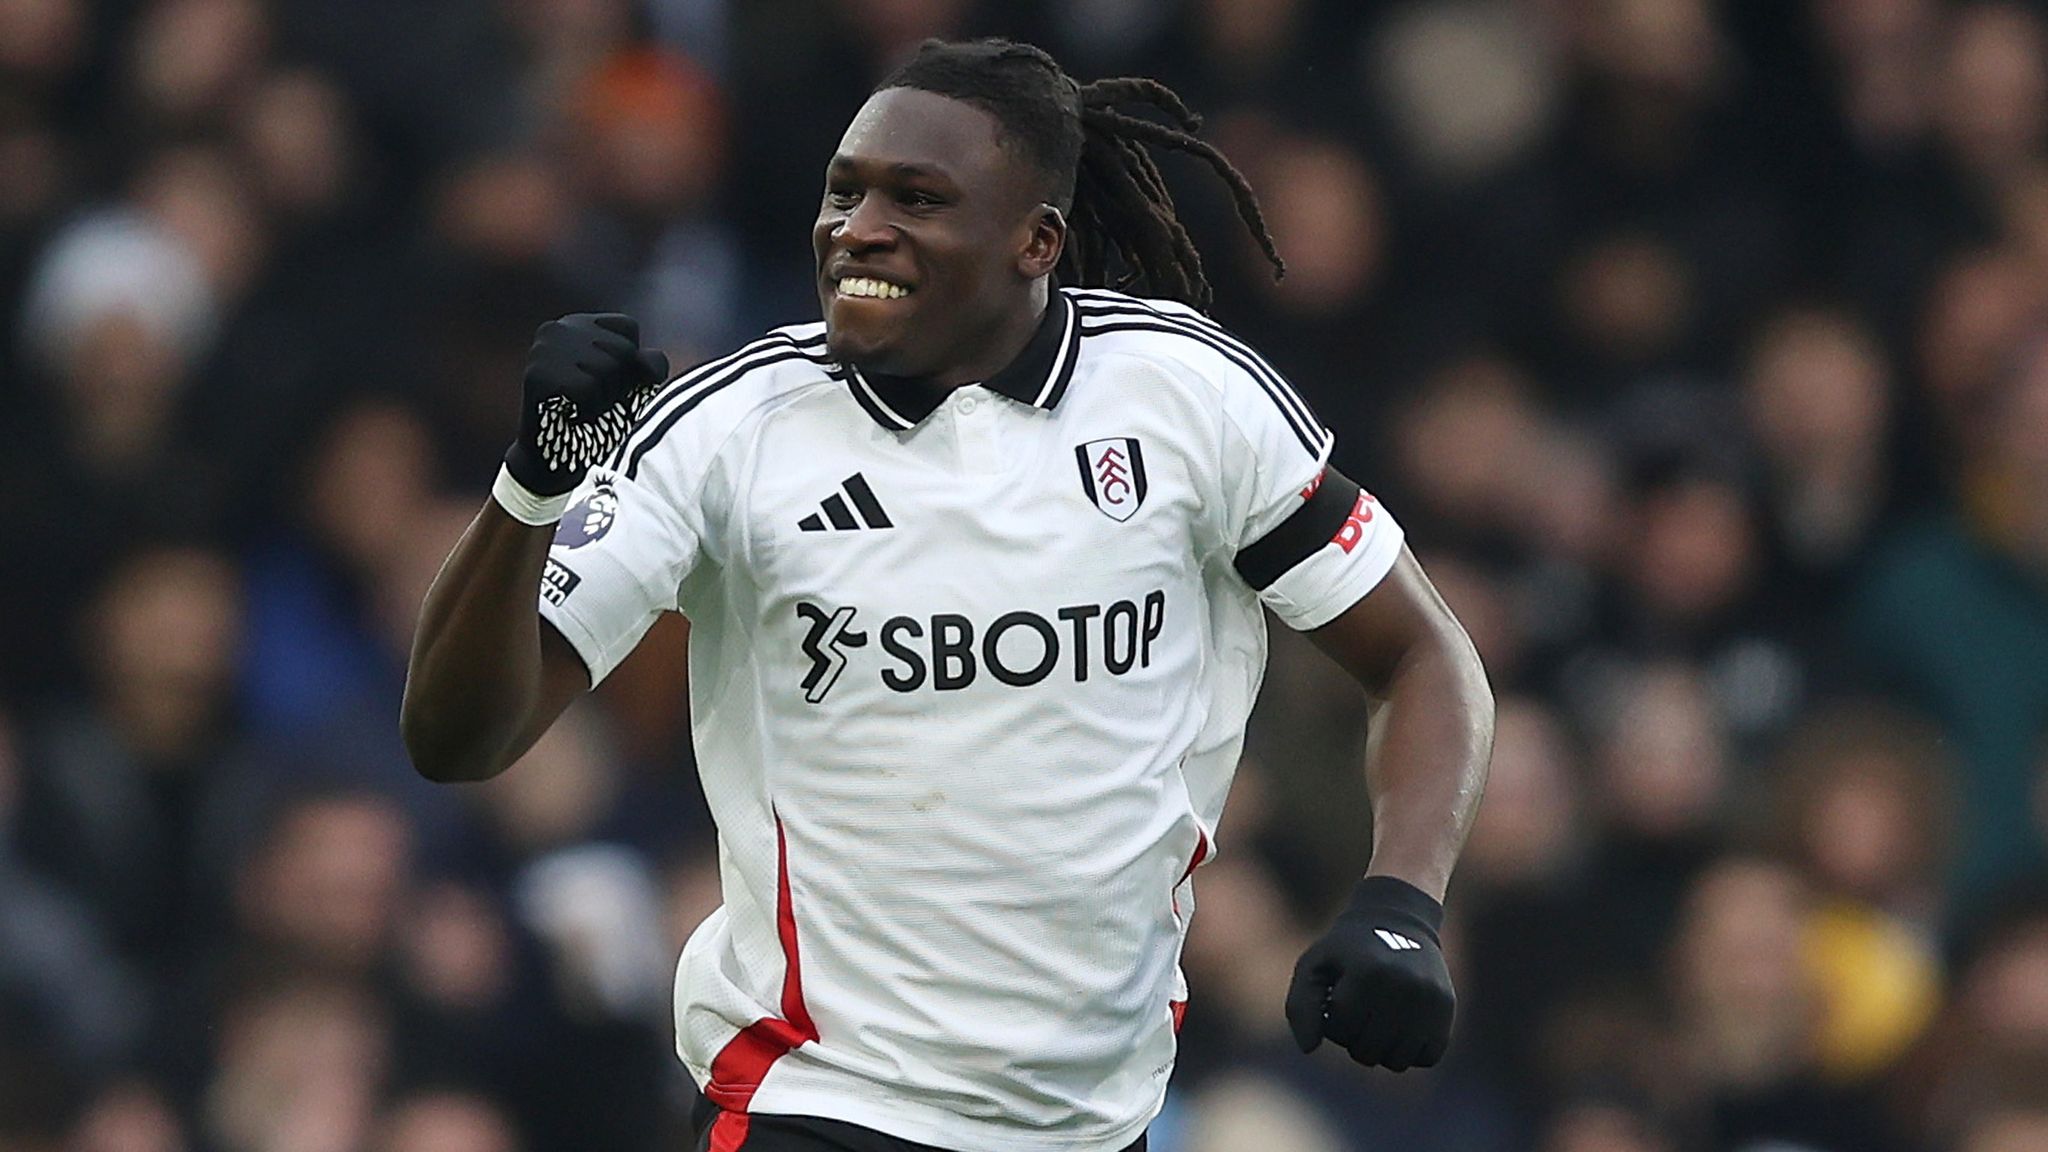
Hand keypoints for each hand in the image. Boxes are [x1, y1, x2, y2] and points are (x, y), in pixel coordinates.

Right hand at [504, 313, 670, 495]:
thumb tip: (646, 361)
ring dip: (603, 399)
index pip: (628, 328)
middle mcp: (557, 329)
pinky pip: (586, 388)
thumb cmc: (598, 421)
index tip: (605, 383)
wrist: (558, 462)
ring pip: (606, 367)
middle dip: (618, 384)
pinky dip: (588, 409)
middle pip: (621, 349)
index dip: (629, 364)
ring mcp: (543, 350)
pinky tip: (571, 414)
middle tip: (592, 400)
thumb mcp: (633, 387)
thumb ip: (649, 366)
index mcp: (578, 324)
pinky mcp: (537, 374)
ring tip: (581, 407)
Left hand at [1284, 875, 1453, 1071]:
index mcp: (1367, 972)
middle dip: (1355, 1037)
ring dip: (1382, 1048)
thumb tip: (1309, 1050)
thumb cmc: (1349, 950)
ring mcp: (1429, 999)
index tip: (1338, 997)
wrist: (1399, 921)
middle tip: (1359, 1010)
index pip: (1340, 1030)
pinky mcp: (1447, 1008)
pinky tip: (1403, 1024)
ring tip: (1379, 1019)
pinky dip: (1412, 1050)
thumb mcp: (1314, 966)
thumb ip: (1301, 1007)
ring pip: (1397, 1061)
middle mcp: (1403, 986)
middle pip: (1367, 1051)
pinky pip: (1427, 1057)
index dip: (1332, 1020)